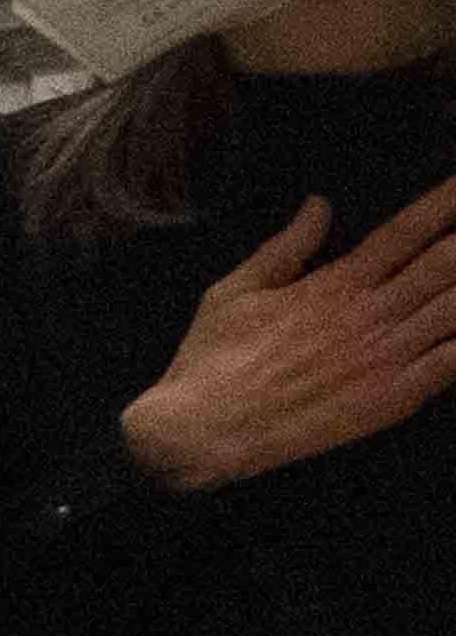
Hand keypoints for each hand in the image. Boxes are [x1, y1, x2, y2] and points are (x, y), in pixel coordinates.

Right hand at [124, 175, 455, 494]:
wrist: (203, 431)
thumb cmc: (212, 360)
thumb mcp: (234, 291)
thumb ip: (286, 248)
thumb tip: (320, 204)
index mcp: (333, 285)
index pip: (403, 232)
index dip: (444, 205)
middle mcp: (368, 314)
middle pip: (445, 264)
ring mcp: (386, 357)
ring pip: (454, 309)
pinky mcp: (393, 398)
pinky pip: (450, 363)